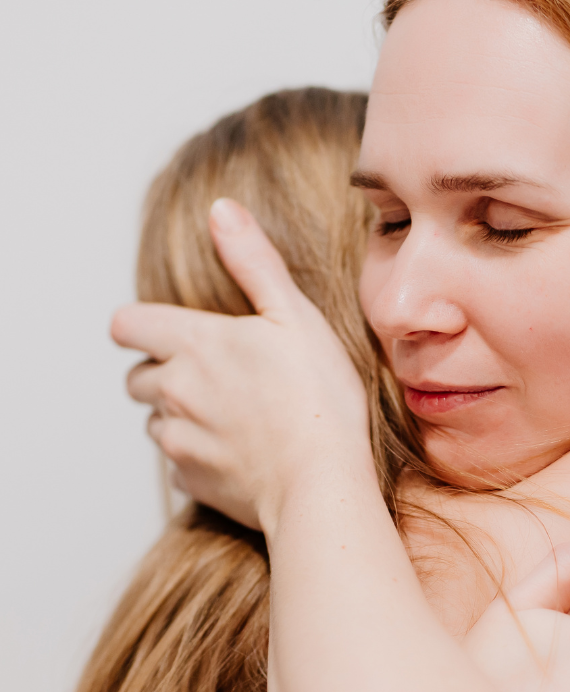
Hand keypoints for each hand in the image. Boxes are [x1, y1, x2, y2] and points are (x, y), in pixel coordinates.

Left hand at [112, 199, 370, 530]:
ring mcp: (179, 439)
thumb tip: (221, 210)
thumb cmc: (318, 398)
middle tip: (212, 376)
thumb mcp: (296, 316)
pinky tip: (238, 454)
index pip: (126, 325)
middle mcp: (173, 390)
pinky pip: (179, 465)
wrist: (321, 481)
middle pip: (136, 378)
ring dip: (179, 416)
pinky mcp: (192, 481)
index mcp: (192, 344)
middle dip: (161, 373)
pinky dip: (198, 457)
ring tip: (230, 417)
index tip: (165, 332)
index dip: (141, 326)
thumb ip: (254, 262)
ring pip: (156, 422)